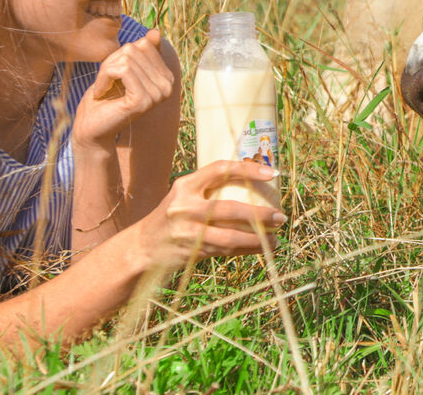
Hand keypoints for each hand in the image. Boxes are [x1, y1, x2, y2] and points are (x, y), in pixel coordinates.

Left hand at [73, 29, 174, 150]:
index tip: (115, 75)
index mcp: (166, 77)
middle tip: (107, 83)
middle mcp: (168, 86)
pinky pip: (121, 70)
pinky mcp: (143, 100)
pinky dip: (103, 78)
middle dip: (113, 62)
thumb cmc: (105, 96)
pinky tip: (101, 93)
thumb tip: (155, 32)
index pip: (145, 44)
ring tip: (104, 89)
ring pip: (127, 59)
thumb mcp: (122, 66)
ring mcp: (158, 94)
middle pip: (135, 49)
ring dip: (106, 72)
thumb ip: (140, 51)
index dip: (122, 55)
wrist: (91, 126)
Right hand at [135, 160, 285, 270]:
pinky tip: (262, 248)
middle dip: (259, 214)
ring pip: (230, 237)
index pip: (220, 169)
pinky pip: (226, 251)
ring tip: (276, 238)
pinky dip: (247, 249)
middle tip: (280, 216)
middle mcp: (185, 207)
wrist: (143, 247)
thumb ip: (209, 189)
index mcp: (185, 185)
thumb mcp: (183, 195)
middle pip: (230, 209)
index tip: (272, 173)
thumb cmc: (172, 216)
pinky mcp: (192, 252)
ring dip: (258, 238)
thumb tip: (253, 183)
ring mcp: (188, 232)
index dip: (248, 169)